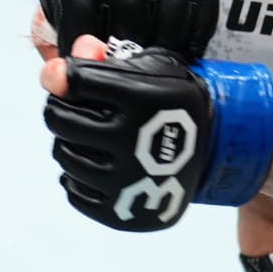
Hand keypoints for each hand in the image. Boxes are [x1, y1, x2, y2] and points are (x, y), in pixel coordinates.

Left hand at [40, 44, 272, 230]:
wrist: (217, 148)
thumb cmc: (174, 102)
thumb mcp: (150, 66)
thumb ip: (102, 58)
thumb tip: (55, 69)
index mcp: (140, 98)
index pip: (73, 81)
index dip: (66, 78)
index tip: (72, 81)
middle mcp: (130, 141)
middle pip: (60, 120)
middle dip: (61, 110)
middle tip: (74, 111)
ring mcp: (125, 181)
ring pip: (64, 156)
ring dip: (68, 143)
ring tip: (87, 139)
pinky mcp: (121, 212)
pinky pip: (74, 192)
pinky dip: (75, 177)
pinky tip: (94, 166)